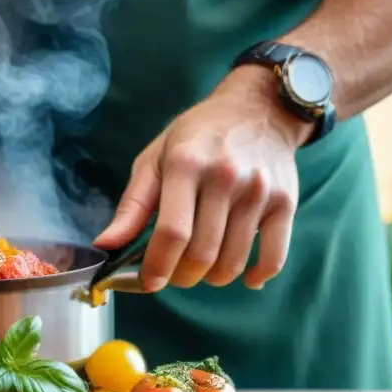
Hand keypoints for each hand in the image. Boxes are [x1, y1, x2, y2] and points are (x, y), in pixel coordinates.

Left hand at [94, 67, 312, 291]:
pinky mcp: (285, 202)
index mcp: (186, 165)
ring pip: (231, 262)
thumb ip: (131, 205)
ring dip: (211, 278)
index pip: (172, 232)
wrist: (258, 109)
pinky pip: (273, 258)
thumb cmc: (197, 136)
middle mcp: (225, 177)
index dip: (157, 267)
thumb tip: (105, 245)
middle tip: (174, 272)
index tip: (148, 282)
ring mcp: (258, 191)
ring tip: (201, 267)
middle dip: (181, 277)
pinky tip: (243, 277)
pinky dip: (255, 276)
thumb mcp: (155, 159)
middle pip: (201, 254)